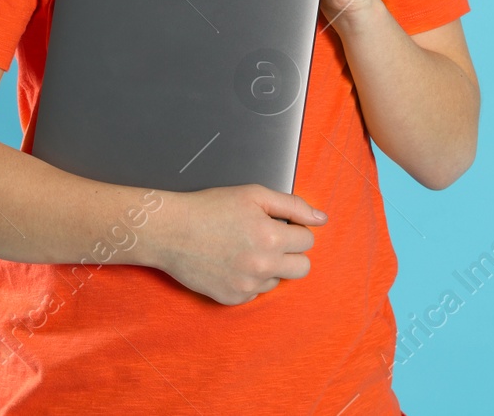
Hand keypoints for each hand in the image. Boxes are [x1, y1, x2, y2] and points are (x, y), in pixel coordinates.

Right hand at [147, 184, 326, 304]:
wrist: (171, 231)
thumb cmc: (211, 208)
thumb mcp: (255, 195)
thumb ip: (293, 206)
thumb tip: (322, 219)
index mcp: (272, 239)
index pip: (308, 241)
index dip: (295, 229)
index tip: (278, 224)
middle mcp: (262, 267)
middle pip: (302, 268)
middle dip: (292, 252)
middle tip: (271, 239)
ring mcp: (247, 287)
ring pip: (278, 281)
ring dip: (270, 267)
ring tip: (246, 249)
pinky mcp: (231, 299)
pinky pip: (255, 293)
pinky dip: (250, 280)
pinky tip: (232, 263)